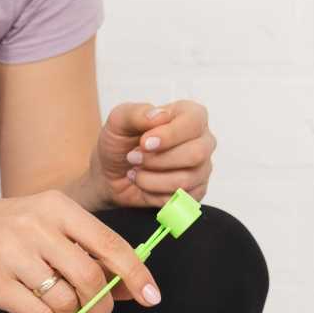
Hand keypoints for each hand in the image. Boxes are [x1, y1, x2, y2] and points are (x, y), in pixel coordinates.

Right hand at [0, 191, 160, 312]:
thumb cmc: (4, 230)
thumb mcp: (47, 225)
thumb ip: (87, 250)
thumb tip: (131, 284)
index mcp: (57, 207)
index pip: (109, 243)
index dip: (136, 274)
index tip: (152, 297)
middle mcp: (36, 226)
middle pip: (91, 277)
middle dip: (102, 306)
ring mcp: (13, 254)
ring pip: (66, 301)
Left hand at [90, 100, 215, 209]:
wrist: (111, 174)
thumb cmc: (120, 142)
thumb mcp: (119, 120)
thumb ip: (136, 113)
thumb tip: (160, 116)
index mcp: (190, 114)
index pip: (194, 122)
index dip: (169, 135)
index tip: (144, 143)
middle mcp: (203, 140)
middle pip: (196, 154)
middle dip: (158, 160)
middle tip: (133, 158)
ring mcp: (202, 168)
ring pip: (186, 180)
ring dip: (151, 179)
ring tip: (134, 172)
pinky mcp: (195, 192)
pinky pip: (180, 199)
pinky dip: (154, 194)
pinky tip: (143, 184)